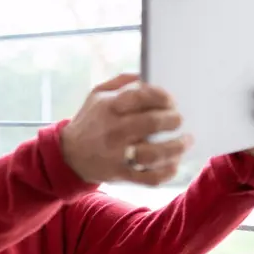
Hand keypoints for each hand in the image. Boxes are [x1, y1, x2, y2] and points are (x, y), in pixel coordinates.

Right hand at [61, 74, 192, 185]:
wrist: (68, 155)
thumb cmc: (89, 121)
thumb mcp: (96, 95)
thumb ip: (121, 82)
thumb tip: (146, 75)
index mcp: (110, 107)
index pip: (143, 96)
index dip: (162, 97)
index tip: (170, 101)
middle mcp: (114, 130)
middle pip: (153, 123)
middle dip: (174, 120)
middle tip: (179, 120)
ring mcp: (118, 155)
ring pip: (155, 154)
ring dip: (176, 147)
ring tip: (185, 142)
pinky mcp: (121, 174)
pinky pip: (150, 178)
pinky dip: (166, 172)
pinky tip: (173, 164)